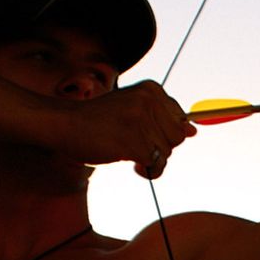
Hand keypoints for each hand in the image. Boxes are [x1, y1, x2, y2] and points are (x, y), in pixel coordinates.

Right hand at [70, 81, 195, 176]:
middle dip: (161, 147)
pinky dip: (147, 171)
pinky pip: (156, 164)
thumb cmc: (98, 120)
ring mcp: (141, 120)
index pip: (180, 118)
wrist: (65, 124)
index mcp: (151, 89)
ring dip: (151, 160)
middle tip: (137, 146)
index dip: (163, 133)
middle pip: (178, 136)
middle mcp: (149, 100)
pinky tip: (132, 165)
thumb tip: (194, 131)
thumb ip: (163, 118)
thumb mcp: (133, 110)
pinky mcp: (134, 141)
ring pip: (167, 152)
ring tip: (130, 154)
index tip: (146, 135)